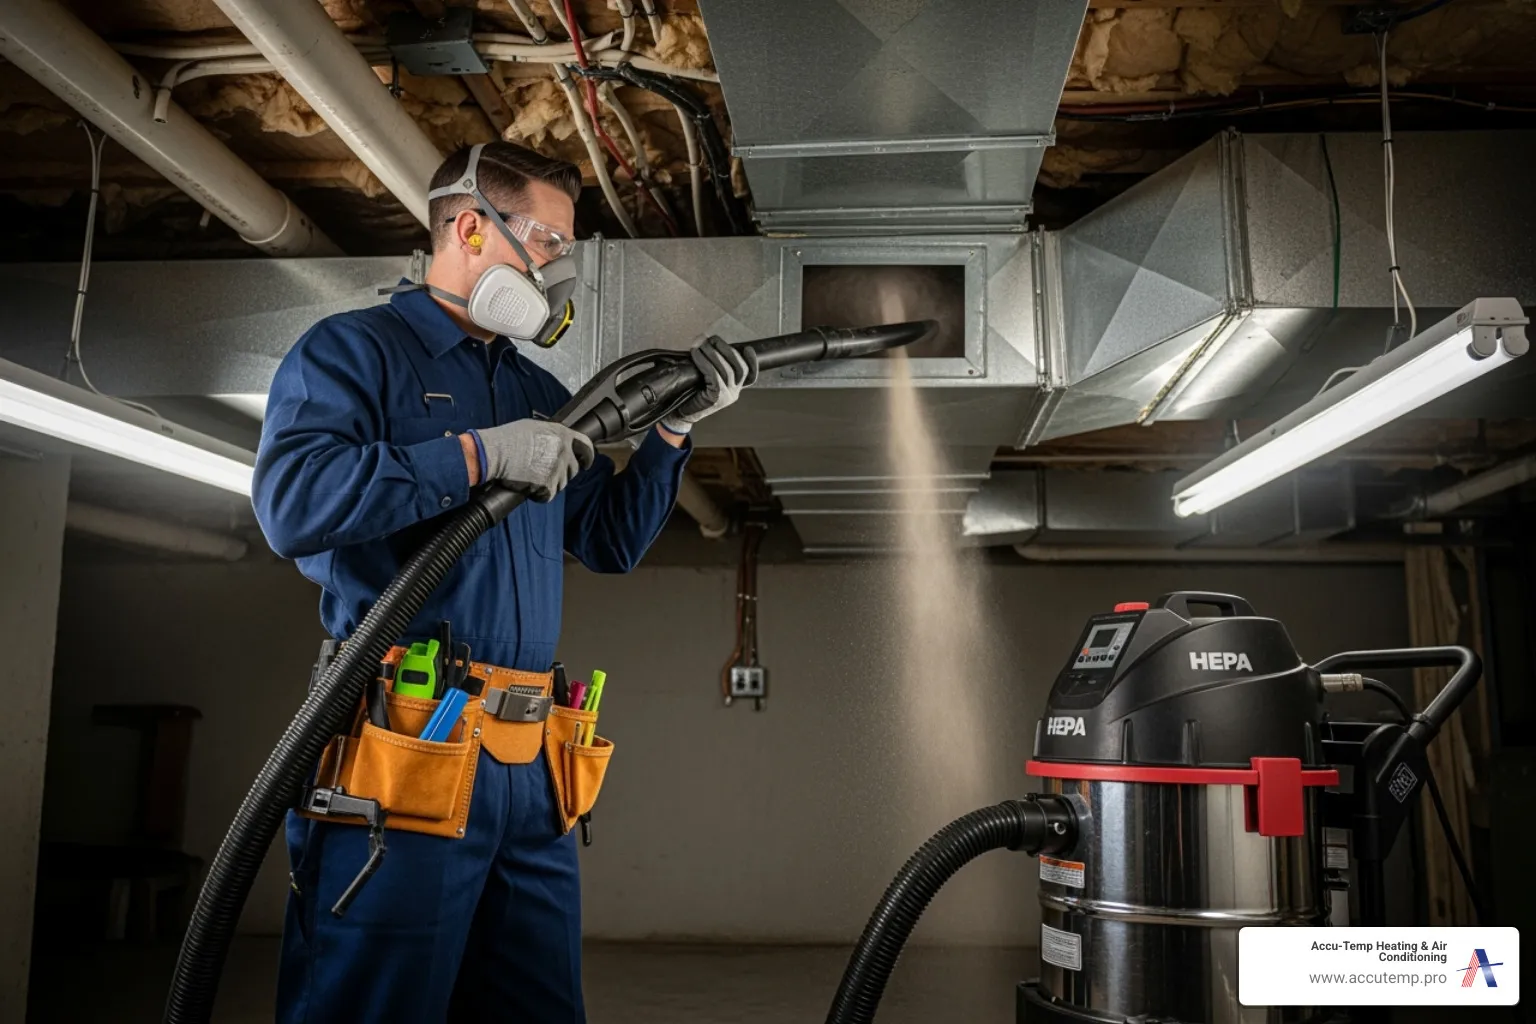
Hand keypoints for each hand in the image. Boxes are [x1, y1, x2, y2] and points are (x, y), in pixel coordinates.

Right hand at [474, 419, 594, 500]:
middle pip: (573, 469)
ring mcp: (557, 469)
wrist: (494, 454)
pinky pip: (548, 495)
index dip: (587, 456)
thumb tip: (558, 442)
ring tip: (531, 476)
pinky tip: (527, 485)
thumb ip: (551, 435)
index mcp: (562, 434)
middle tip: (545, 472)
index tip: (586, 462)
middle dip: (563, 472)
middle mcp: (563, 451)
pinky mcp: (548, 485)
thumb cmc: (508, 439)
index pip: (586, 446)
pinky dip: (538, 494)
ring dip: (549, 483)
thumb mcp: (533, 427)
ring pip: (561, 483)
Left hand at [660, 335, 756, 434]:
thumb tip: (709, 344)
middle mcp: (734, 393)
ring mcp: (727, 397)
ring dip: (713, 353)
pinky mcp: (717, 398)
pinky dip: (704, 361)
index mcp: (734, 389)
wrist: (679, 414)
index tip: (748, 348)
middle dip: (726, 349)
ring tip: (701, 344)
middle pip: (740, 368)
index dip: (752, 361)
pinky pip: (713, 374)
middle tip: (712, 339)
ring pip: (727, 369)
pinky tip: (696, 354)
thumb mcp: (706, 380)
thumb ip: (713, 367)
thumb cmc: (689, 395)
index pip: (750, 375)